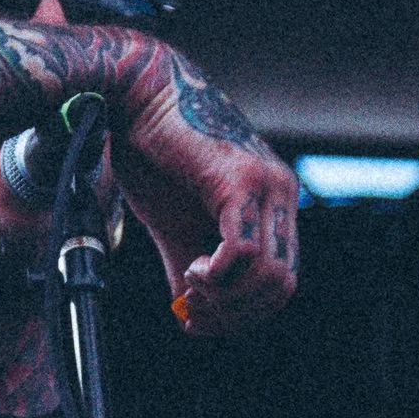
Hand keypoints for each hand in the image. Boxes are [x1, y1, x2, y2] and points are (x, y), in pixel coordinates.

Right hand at [105, 41, 299, 337]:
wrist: (137, 100)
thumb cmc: (153, 156)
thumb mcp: (175, 227)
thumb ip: (192, 268)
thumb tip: (191, 317)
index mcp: (274, 205)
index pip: (281, 281)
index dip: (243, 313)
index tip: (198, 317)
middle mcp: (281, 194)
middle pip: (282, 286)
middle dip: (236, 314)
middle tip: (192, 309)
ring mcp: (267, 185)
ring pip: (269, 275)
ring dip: (226, 299)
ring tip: (190, 286)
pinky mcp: (241, 180)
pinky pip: (245, 251)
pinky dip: (220, 276)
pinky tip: (195, 270)